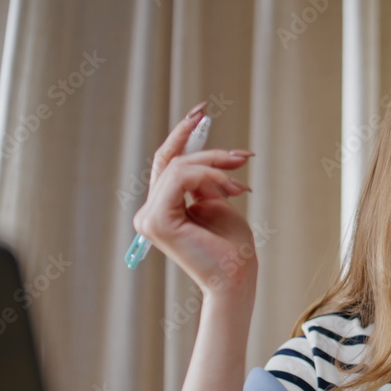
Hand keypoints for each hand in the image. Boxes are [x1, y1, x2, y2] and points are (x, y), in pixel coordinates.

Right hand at [133, 102, 257, 295]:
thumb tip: (203, 157)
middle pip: (172, 161)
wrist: (237, 278)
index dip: (181, 134)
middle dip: (206, 149)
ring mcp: (149, 217)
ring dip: (216, 168)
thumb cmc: (232, 247)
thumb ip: (204, 181)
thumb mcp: (218, 203)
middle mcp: (148, 213)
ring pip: (178, 167)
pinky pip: (180, 178)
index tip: (201, 112)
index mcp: (161, 209)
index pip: (165, 163)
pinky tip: (232, 191)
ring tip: (241, 186)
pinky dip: (210, 177)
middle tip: (241, 155)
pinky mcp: (157, 221)